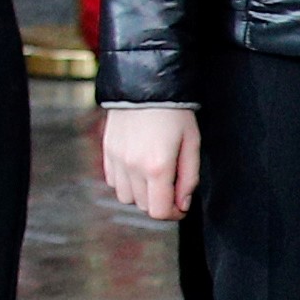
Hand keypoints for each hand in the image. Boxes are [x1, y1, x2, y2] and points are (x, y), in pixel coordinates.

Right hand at [99, 104, 198, 219]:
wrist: (145, 85)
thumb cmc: (175, 112)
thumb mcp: (192, 143)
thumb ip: (189, 177)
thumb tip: (182, 205)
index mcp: (157, 167)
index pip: (158, 211)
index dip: (173, 214)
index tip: (181, 207)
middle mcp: (132, 167)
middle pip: (143, 206)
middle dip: (160, 202)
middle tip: (172, 187)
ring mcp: (116, 160)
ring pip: (126, 197)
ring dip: (141, 194)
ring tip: (155, 177)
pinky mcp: (107, 152)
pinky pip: (113, 181)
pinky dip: (126, 182)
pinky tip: (138, 168)